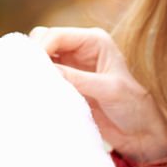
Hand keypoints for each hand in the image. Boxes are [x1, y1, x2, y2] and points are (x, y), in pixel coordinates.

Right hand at [30, 26, 166, 162]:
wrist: (138, 132)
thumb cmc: (132, 107)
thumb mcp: (108, 90)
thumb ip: (78, 79)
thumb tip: (46, 72)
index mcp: (94, 41)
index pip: (57, 35)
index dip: (41, 48)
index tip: (31, 68)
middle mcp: (80, 47)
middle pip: (44, 40)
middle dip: (33, 55)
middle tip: (27, 76)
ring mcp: (71, 64)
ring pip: (40, 56)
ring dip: (33, 67)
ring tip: (29, 84)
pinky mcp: (65, 81)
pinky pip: (43, 74)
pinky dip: (36, 79)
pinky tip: (34, 90)